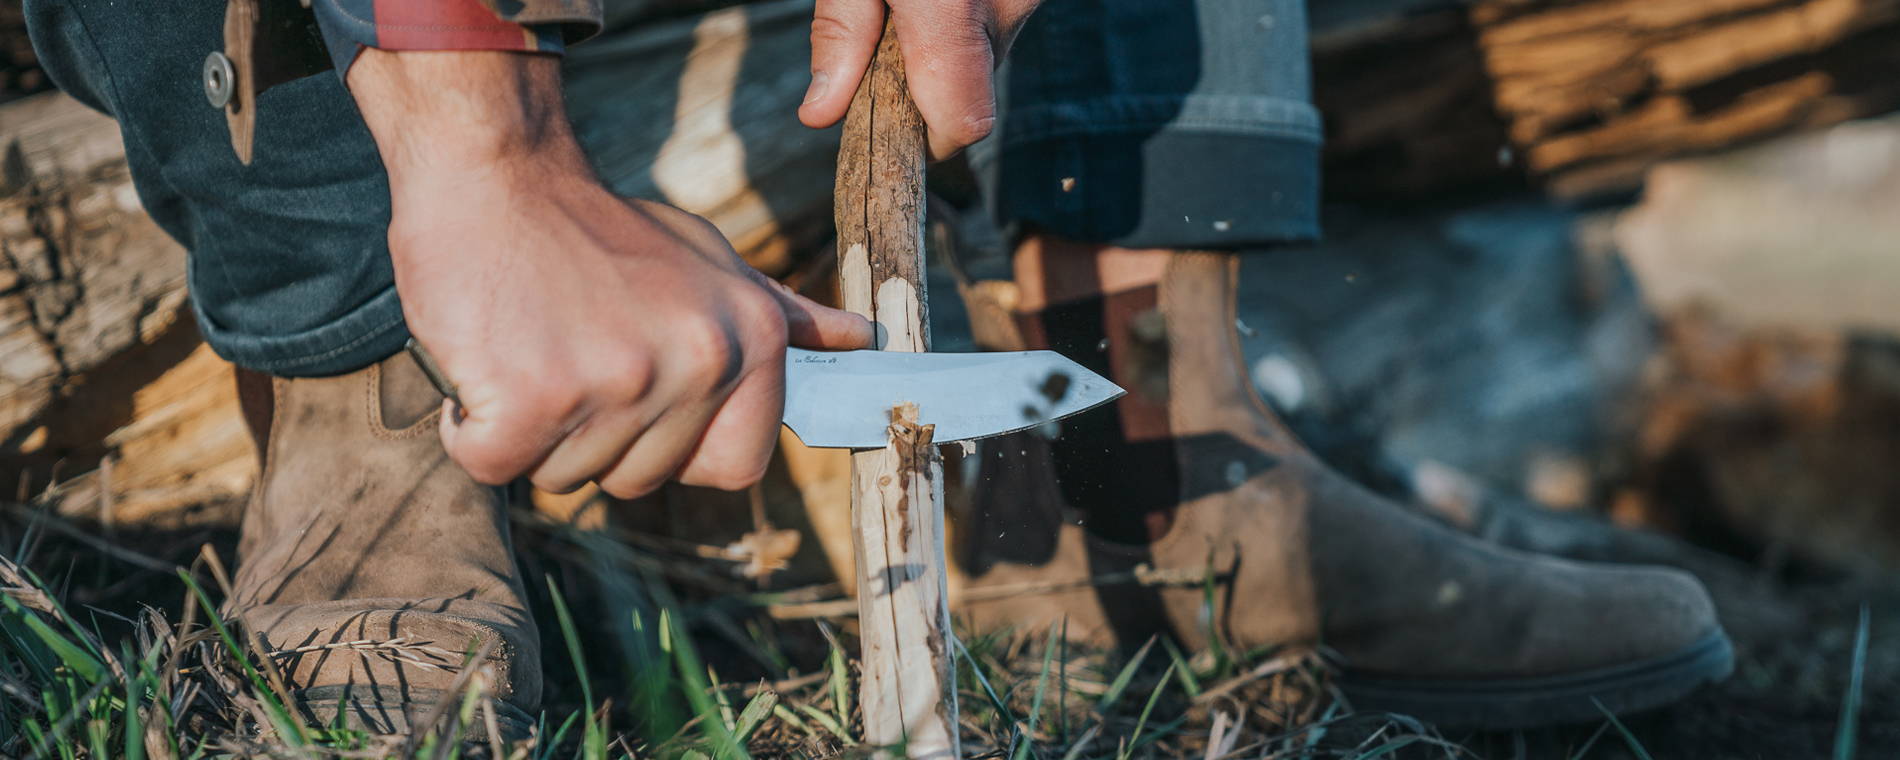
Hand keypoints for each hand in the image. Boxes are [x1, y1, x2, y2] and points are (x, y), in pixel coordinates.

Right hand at [349, 49, 872, 496]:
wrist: (496, 172)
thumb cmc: (600, 228)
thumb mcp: (709, 260)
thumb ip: (783, 315)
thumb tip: (861, 341)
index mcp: (751, 338)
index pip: (738, 468)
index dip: (683, 450)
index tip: (644, 398)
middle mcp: (699, 361)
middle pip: (641, 480)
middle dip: (595, 436)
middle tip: (570, 350)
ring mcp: (617, 382)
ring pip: (565, 476)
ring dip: (534, 428)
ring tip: (532, 342)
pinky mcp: (532, 397)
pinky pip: (494, 463)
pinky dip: (472, 427)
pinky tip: (486, 359)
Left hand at [797, 0, 1040, 159]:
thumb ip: (840, 33)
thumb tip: (821, 116)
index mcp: (950, 10)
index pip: (962, 125)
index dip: (928, 146)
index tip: (894, 136)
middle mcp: (1005, 6)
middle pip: (974, 93)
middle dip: (929, 90)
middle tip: (885, 48)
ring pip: (989, 57)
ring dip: (952, 52)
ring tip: (910, 8)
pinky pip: (1000, 23)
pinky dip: (969, 22)